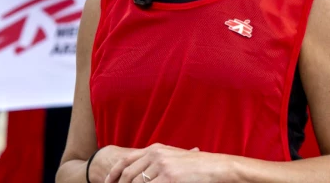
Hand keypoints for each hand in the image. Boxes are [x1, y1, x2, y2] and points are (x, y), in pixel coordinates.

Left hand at [104, 144, 223, 182]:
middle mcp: (155, 155)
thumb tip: (142, 175)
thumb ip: (157, 162)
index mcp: (155, 149)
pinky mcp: (169, 178)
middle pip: (128, 175)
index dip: (113, 174)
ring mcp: (162, 167)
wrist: (216, 167)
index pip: (126, 161)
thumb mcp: (174, 158)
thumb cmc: (196, 166)